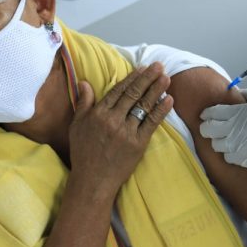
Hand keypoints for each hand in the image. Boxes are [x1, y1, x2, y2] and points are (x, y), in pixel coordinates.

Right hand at [68, 63, 173, 195]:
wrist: (92, 181)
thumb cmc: (83, 153)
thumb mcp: (77, 125)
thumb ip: (83, 103)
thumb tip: (85, 82)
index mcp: (98, 114)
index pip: (118, 91)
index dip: (132, 78)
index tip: (142, 68)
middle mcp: (112, 120)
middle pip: (133, 94)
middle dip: (148, 78)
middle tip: (159, 66)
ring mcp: (126, 132)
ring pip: (143, 106)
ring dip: (156, 90)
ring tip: (166, 78)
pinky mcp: (138, 144)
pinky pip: (151, 123)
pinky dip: (161, 110)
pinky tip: (169, 99)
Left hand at [199, 88, 246, 172]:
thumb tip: (235, 93)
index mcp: (236, 113)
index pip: (210, 113)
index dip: (207, 114)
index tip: (208, 115)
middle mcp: (232, 131)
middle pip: (206, 130)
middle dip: (208, 127)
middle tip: (215, 127)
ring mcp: (236, 148)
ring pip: (215, 145)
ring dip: (220, 141)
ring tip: (229, 138)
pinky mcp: (242, 160)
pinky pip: (227, 157)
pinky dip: (230, 152)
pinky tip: (238, 148)